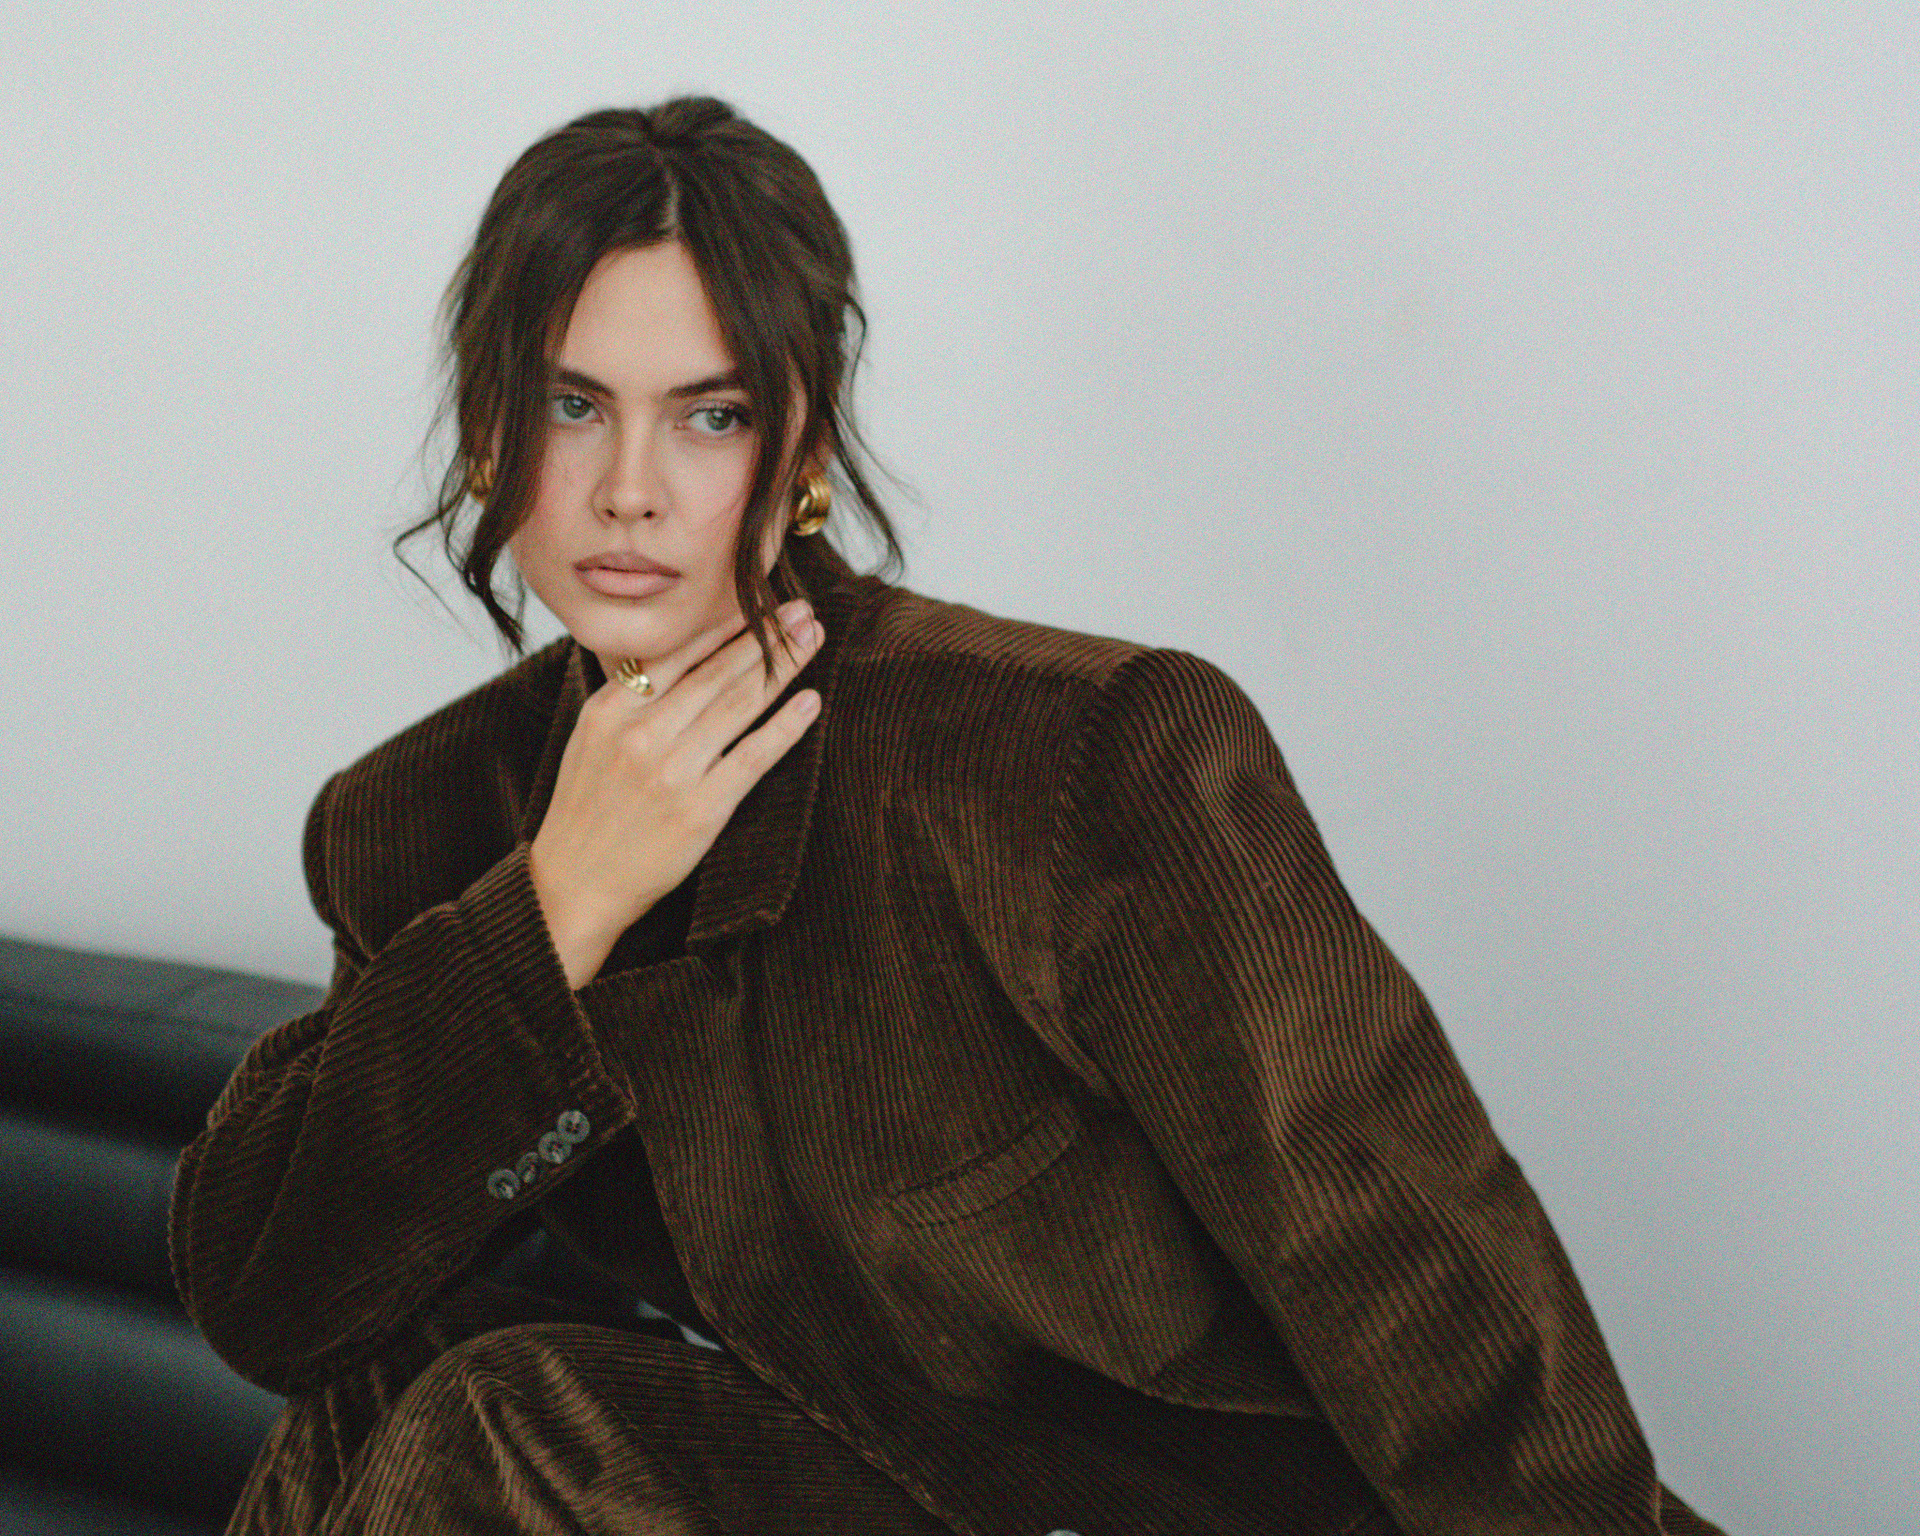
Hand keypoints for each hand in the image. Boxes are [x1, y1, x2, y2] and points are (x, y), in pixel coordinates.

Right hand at [527, 598, 825, 986]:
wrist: (573, 884)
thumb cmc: (588, 810)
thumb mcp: (592, 738)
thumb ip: (630, 696)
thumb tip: (679, 652)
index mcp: (611, 709)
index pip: (679, 653)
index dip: (725, 624)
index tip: (758, 601)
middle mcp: (641, 734)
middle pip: (717, 672)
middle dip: (764, 636)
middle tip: (800, 609)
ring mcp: (673, 771)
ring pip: (739, 705)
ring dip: (782, 667)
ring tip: (811, 638)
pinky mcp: (701, 809)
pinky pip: (754, 757)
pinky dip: (786, 726)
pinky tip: (810, 702)